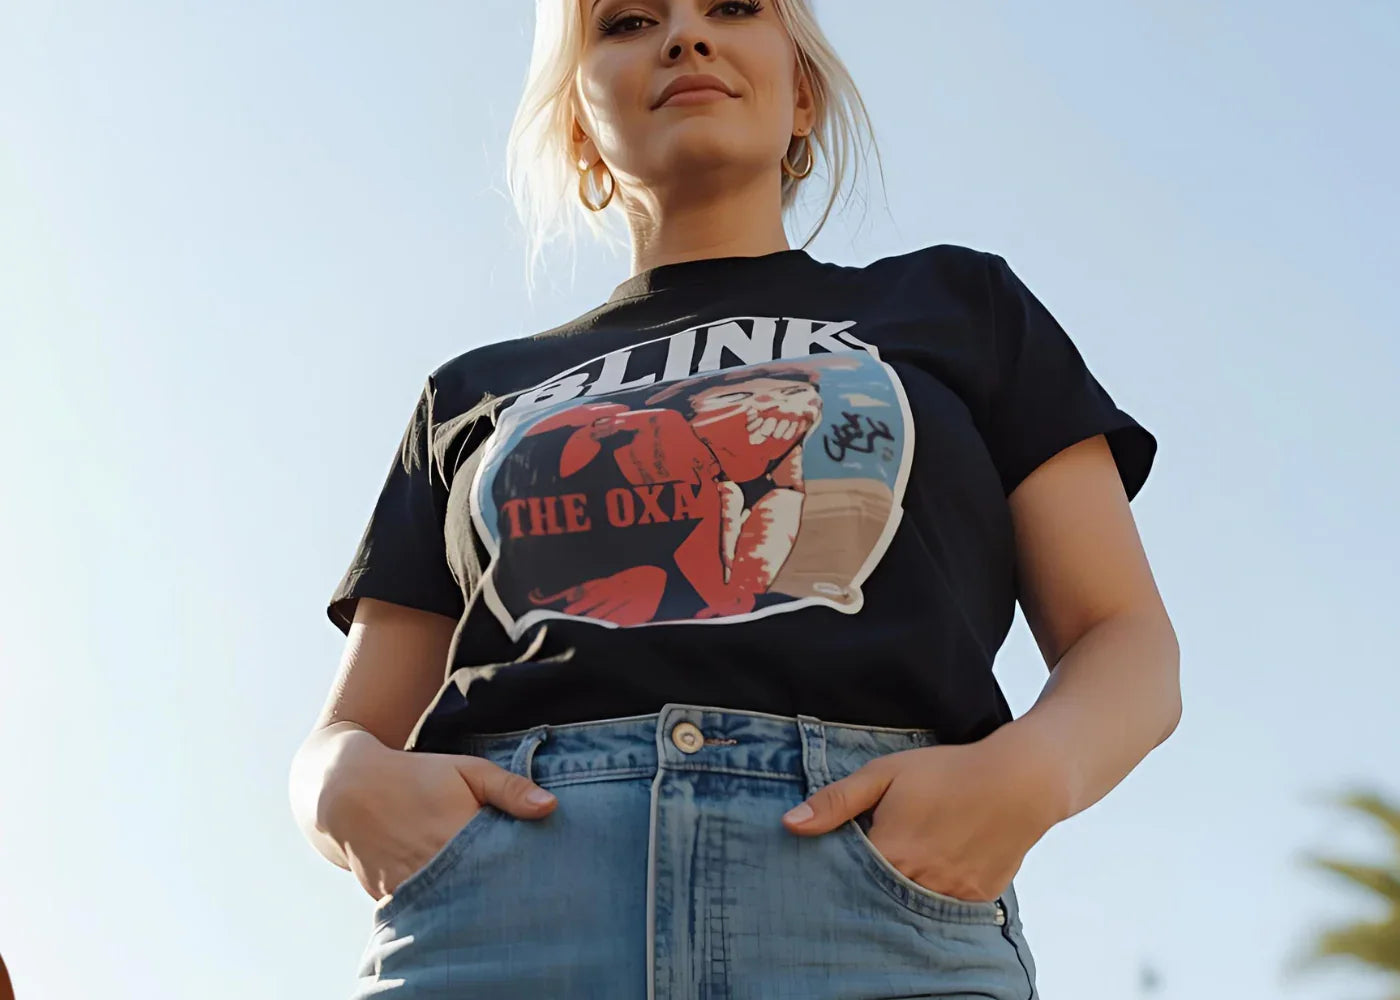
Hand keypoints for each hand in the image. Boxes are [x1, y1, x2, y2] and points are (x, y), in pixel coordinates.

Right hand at [317, 731, 557, 902]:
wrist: (349, 788)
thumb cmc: (417, 774)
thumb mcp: (468, 770)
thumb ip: (509, 789)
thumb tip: (550, 807)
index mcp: (457, 834)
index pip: (502, 868)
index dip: (521, 875)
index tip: (538, 876)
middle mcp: (431, 866)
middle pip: (477, 893)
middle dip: (497, 894)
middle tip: (519, 893)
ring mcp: (406, 886)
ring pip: (448, 908)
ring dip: (466, 903)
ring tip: (487, 896)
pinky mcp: (387, 896)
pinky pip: (420, 911)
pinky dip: (437, 908)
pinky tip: (453, 900)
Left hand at [781, 724, 1066, 902]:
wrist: (1020, 780)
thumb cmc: (948, 772)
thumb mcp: (885, 774)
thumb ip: (836, 802)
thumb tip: (790, 824)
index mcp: (890, 853)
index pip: (847, 880)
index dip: (839, 872)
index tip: (837, 862)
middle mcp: (918, 883)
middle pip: (878, 897)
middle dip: (869, 886)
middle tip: (874, 862)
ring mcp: (950, 895)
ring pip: (912, 905)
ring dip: (903, 890)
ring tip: (908, 861)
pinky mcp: (976, 898)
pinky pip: (946, 906)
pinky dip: (936, 892)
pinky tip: (938, 865)